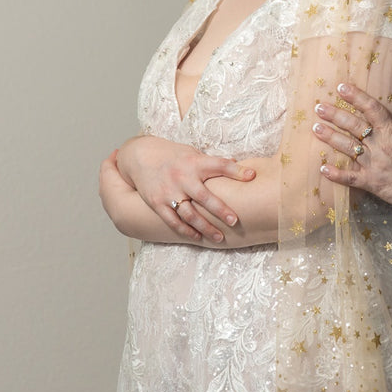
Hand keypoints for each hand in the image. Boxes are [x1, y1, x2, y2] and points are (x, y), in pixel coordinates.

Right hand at [116, 136, 254, 241]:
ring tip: (220, 237)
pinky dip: (185, 230)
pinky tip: (197, 236)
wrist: (140, 156)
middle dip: (220, 210)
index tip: (251, 176)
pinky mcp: (157, 203)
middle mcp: (182, 177)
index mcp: (195, 162)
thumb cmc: (173, 155)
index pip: (219, 165)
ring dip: (205, 227)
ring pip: (189, 214)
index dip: (236, 170)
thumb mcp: (192, 153)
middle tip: (235, 221)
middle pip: (204, 196)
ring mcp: (169, 192)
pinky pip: (173, 220)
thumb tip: (237, 165)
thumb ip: (212, 162)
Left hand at [312, 83, 391, 211]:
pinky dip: (336, 174)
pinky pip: (350, 178)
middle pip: (353, 126)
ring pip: (348, 147)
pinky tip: (322, 168)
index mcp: (391, 131)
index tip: (341, 88)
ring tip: (316, 128)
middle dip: (335, 115)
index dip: (355, 97)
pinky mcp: (371, 182)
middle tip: (318, 107)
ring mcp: (373, 164)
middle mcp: (379, 145)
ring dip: (330, 137)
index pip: (371, 108)